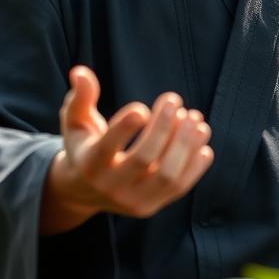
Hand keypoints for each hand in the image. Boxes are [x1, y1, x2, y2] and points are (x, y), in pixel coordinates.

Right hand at [39, 65, 213, 234]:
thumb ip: (80, 97)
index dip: (125, 127)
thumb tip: (81, 72)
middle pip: (143, 159)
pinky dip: (196, 164)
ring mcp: (133, 201)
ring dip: (185, 144)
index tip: (143, 107)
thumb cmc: (83, 145)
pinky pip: (180, 188)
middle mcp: (110, 187)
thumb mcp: (75, 121)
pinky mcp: (152, 206)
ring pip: (167, 176)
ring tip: (194, 117)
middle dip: (163, 127)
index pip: (107, 148)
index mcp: (89, 164)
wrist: (84, 191)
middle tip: (173, 100)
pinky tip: (202, 139)